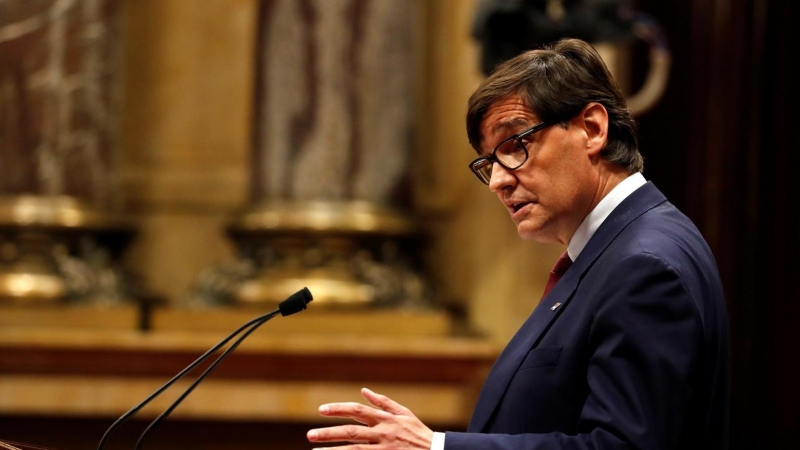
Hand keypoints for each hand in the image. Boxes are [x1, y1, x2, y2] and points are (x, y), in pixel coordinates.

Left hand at [307, 387, 432, 448]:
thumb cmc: (418, 433)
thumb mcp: (404, 413)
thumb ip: (383, 402)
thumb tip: (364, 390)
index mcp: (385, 419)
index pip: (357, 411)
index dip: (338, 409)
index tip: (321, 410)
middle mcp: (383, 433)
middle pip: (351, 432)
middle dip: (328, 433)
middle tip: (310, 435)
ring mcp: (384, 449)